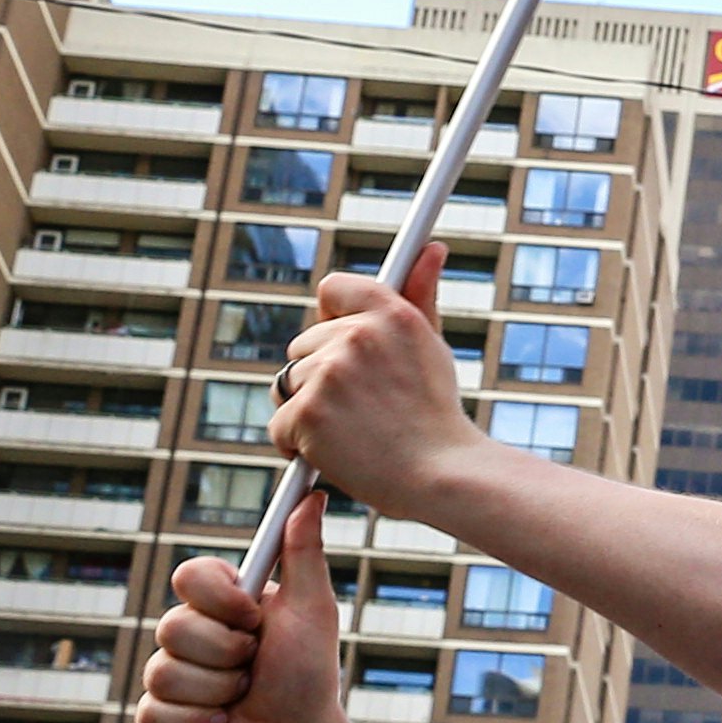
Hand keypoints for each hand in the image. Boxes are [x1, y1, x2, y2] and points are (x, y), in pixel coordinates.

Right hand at [133, 496, 354, 722]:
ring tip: (241, 698)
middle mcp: (190, 633)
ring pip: (164, 674)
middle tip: (254, 666)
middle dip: (225, 655)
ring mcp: (171, 675)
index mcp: (221, 602)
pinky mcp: (159, 718)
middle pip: (172, 628)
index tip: (254, 618)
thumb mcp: (311, 610)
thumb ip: (303, 552)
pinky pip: (152, 714)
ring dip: (216, 692)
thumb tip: (312, 496)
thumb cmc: (309, 675)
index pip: (188, 576)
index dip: (218, 600)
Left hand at [275, 251, 475, 512]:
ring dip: (307, 412)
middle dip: (320, 378)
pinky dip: (297, 445)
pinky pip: (279, 424)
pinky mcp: (306, 412)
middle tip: (362, 410)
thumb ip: (420, 295)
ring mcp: (329, 372)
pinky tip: (335, 454)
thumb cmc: (435, 416)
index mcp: (391, 312)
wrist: (442, 477)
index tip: (348, 350)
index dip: (333, 321)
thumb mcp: (431, 347)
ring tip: (352, 433)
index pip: (333, 289)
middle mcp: (358, 334)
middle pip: (303, 346)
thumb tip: (431, 246)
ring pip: (288, 385)